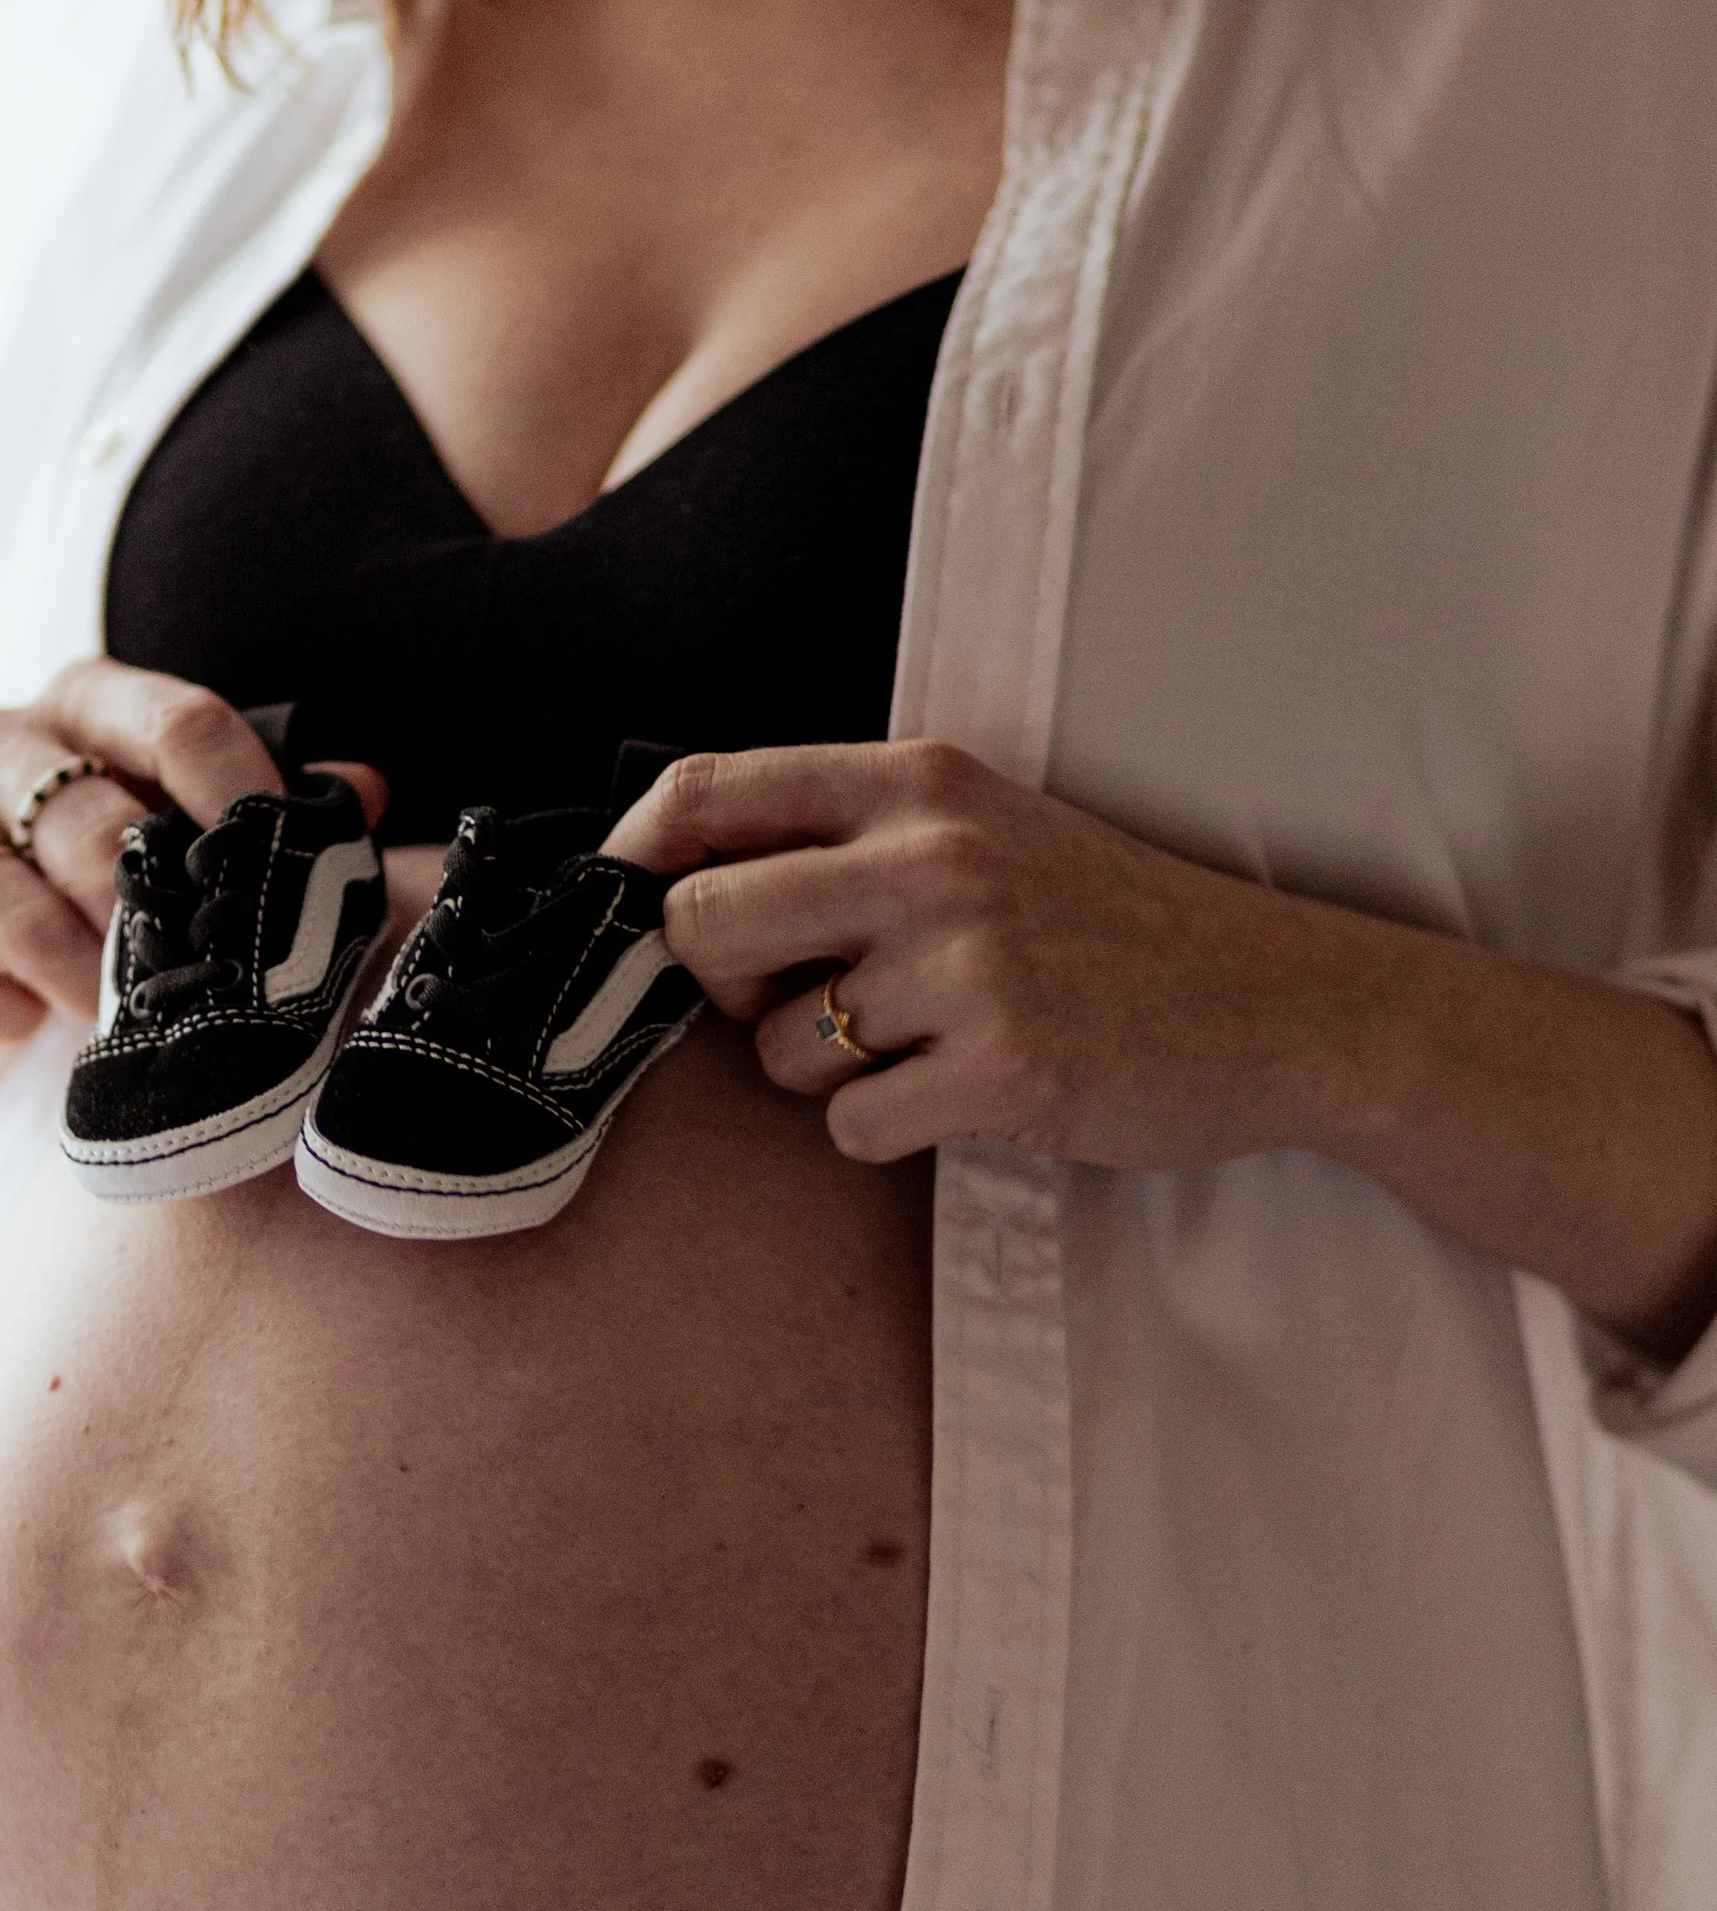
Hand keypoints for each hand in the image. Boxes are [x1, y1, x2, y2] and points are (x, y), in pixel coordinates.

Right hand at [0, 658, 386, 1041]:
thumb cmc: (103, 885)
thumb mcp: (182, 840)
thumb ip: (267, 811)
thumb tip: (363, 791)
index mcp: (83, 700)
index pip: (174, 718)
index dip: (239, 792)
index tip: (282, 869)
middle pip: (89, 817)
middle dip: (149, 915)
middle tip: (195, 985)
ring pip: (2, 894)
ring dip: (71, 974)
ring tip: (113, 1025)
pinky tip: (21, 1028)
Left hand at [610, 740, 1716, 1358]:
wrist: (1283, 1003)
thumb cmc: (1114, 924)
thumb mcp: (987, 830)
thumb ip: (850, 837)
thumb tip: (676, 881)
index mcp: (919, 782)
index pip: (706, 792)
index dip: (633, 858)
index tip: (629, 908)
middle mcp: (933, 858)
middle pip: (700, 925)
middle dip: (720, 987)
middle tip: (795, 1001)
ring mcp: (969, 964)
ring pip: (776, 1049)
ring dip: (826, 1071)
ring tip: (929, 1044)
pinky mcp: (1004, 1068)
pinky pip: (854, 1126)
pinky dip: (891, 1129)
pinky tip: (970, 1094)